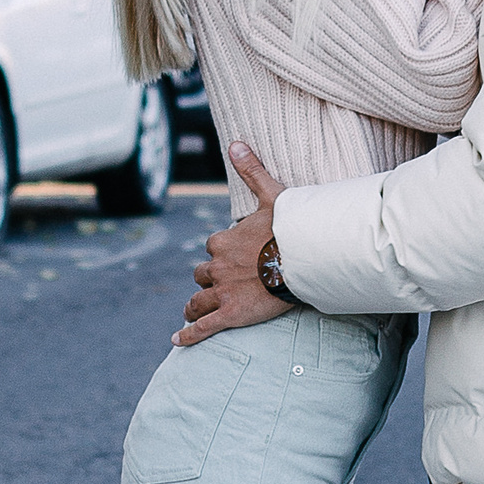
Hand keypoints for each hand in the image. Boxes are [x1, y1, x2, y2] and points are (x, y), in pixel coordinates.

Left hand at [176, 141, 293, 343]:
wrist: (305, 261)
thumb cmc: (291, 228)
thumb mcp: (271, 195)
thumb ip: (251, 171)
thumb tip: (235, 143)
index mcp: (223, 241)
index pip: (214, 246)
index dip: (222, 251)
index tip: (236, 255)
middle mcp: (217, 266)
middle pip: (202, 274)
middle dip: (209, 278)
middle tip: (223, 284)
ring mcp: (222, 292)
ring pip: (198, 299)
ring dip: (195, 304)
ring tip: (192, 311)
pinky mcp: (230, 314)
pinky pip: (202, 326)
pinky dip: (189, 334)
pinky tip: (178, 340)